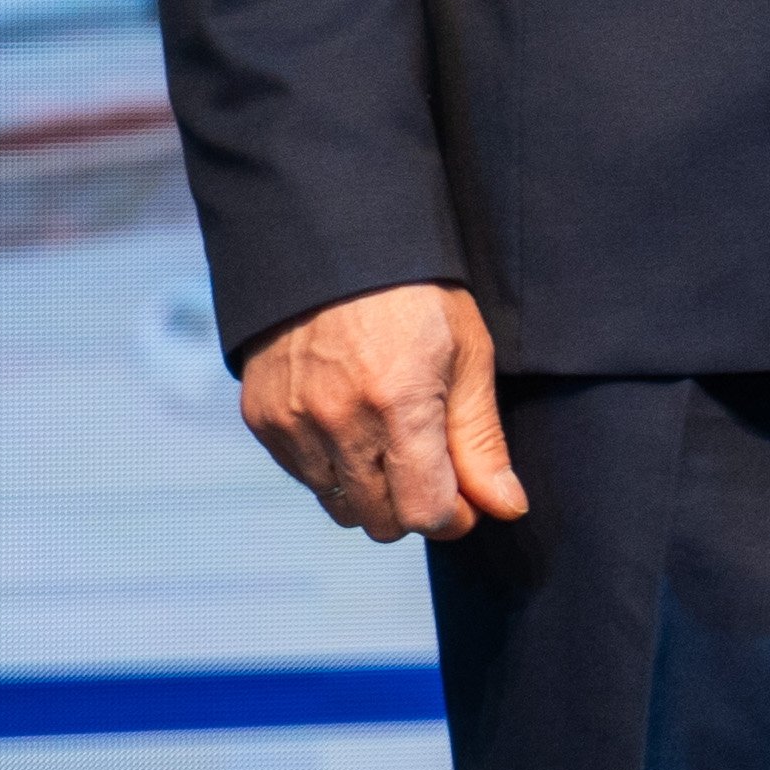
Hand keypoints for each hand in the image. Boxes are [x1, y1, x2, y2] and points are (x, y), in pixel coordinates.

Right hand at [239, 281, 526, 541]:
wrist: (332, 247)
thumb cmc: (416, 296)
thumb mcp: (468, 357)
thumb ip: (481, 441)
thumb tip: (507, 507)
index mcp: (400, 406)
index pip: (425, 513)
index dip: (455, 516)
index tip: (468, 500)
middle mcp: (339, 423)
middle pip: (382, 522)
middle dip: (416, 507)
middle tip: (435, 471)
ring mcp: (293, 424)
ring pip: (340, 507)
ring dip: (372, 493)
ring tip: (393, 443)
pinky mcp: (262, 420)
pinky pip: (304, 477)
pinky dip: (333, 469)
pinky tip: (353, 427)